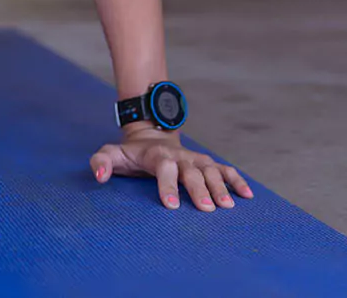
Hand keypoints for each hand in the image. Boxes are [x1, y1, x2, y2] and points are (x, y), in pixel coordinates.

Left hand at [90, 126, 253, 210]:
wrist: (151, 137)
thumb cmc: (131, 154)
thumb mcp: (111, 153)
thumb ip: (101, 162)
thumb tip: (99, 177)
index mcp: (158, 156)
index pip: (164, 169)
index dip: (167, 185)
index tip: (170, 205)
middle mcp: (180, 157)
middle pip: (192, 171)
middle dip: (199, 188)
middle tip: (206, 209)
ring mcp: (196, 159)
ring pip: (211, 171)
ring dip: (220, 186)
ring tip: (228, 206)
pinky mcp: (206, 163)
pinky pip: (224, 170)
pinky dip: (236, 180)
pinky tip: (247, 196)